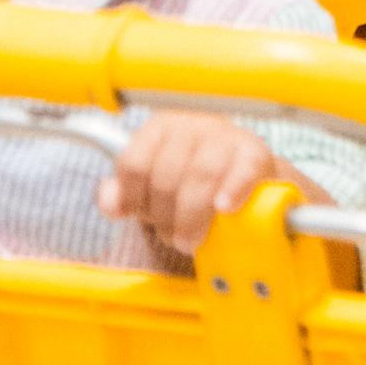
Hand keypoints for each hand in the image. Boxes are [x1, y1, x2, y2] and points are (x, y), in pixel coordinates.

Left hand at [102, 111, 288, 254]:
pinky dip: (232, 190)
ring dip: (193, 217)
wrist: (245, 179)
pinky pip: (242, 170)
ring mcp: (225, 136)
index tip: (141, 216)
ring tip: (193, 239)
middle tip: (173, 237)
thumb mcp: (151, 189)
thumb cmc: (191, 183)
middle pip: (166, 175)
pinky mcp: (255, 153)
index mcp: (161, 128)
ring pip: (201, 175)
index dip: (134, 198)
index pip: (134, 162)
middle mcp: (191, 125)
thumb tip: (111, 202)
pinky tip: (225, 207)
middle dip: (165, 216)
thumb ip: (123, 195)